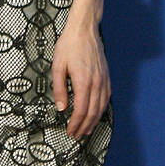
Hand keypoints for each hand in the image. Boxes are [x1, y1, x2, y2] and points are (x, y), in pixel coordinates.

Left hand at [52, 18, 109, 138]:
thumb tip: (61, 107)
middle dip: (84, 127)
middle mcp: (96, 83)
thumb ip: (58, 88)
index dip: (75, 124)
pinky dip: (101, 110)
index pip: (80, 110)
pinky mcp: (106, 76)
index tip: (70, 132)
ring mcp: (103, 80)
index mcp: (83, 82)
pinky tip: (96, 114)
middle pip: (92, 112)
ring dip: (94, 121)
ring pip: (101, 107)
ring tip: (86, 130)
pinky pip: (106, 98)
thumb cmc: (69, 45)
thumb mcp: (57, 66)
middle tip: (76, 136)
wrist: (84, 29)